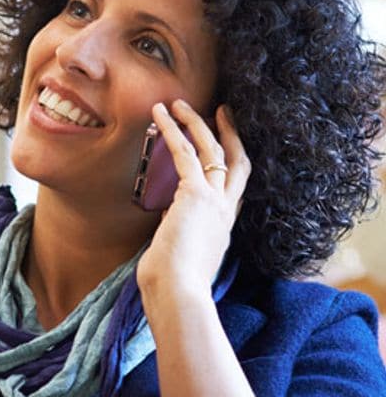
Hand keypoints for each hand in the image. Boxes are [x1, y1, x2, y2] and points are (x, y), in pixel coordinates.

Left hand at [136, 100, 250, 306]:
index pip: (235, 192)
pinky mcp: (195, 194)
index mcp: (223, 230)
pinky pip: (185, 152)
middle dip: (229, 134)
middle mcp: (226, 212)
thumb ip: (177, 239)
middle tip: (220, 111)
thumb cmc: (171, 287)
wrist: (179, 294)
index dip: (232, 169)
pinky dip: (172, 130)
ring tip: (177, 103)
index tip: (225, 150)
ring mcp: (215, 201)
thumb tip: (167, 225)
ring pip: (213, 150)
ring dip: (195, 122)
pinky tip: (159, 114)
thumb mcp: (179, 260)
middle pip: (237, 162)